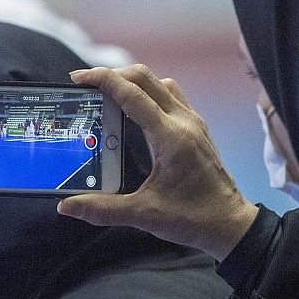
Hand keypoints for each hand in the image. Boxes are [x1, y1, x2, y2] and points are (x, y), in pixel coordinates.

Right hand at [58, 64, 258, 260]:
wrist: (230, 224)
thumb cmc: (194, 219)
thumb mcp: (144, 215)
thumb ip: (103, 210)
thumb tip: (67, 206)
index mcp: (171, 137)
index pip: (133, 95)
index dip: (103, 80)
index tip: (79, 78)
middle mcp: (184, 122)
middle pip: (146, 78)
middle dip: (113, 74)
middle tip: (86, 83)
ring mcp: (193, 122)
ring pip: (160, 83)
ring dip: (133, 80)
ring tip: (108, 92)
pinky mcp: (197, 128)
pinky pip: (171, 96)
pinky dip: (149, 92)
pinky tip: (135, 108)